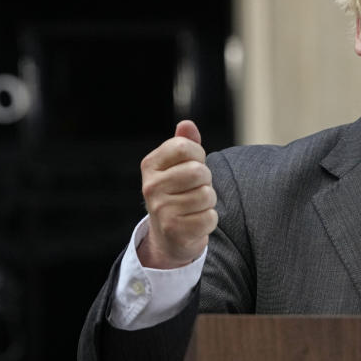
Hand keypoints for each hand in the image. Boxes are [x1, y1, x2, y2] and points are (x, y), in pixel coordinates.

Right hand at [137, 120, 218, 268]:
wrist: (169, 236)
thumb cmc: (179, 193)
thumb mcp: (179, 166)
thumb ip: (185, 143)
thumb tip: (187, 124)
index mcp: (151, 165)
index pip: (185, 146)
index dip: (198, 155)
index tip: (192, 166)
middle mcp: (151, 186)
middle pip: (198, 171)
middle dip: (205, 181)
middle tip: (195, 190)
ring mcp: (161, 209)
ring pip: (206, 195)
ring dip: (208, 202)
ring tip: (194, 207)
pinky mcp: (175, 230)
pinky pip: (209, 217)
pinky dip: (209, 220)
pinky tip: (195, 222)